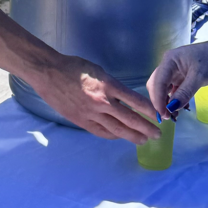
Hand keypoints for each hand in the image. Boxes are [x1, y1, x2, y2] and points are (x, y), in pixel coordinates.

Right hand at [28, 54, 161, 143]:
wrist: (49, 73)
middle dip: (146, 128)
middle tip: (157, 134)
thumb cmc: (74, 67)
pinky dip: (113, 136)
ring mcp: (91, 114)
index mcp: (108, 85)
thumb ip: (112, 86)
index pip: (135, 101)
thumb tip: (123, 98)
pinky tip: (120, 137)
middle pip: (130, 119)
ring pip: (117, 130)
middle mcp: (103, 102)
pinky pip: (101, 132)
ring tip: (143, 140)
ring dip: (132, 136)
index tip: (159, 116)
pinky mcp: (81, 121)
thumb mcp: (99, 71)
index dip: (149, 111)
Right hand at [146, 37, 207, 119]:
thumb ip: (185, 92)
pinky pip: (173, 90)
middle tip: (167, 116)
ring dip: (166, 101)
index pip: (158, 82)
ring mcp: (175, 71)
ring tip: (173, 115)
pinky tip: (179, 108)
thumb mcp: (199, 76)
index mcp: (170, 60)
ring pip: (164, 88)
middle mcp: (169, 65)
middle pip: (157, 85)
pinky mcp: (182, 77)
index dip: (158, 99)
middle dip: (159, 101)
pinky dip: (174, 99)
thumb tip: (171, 107)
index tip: (163, 114)